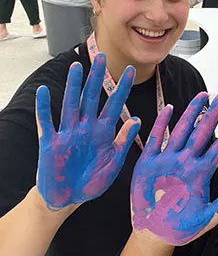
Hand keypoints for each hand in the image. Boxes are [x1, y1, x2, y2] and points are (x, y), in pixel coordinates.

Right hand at [36, 54, 140, 209]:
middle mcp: (86, 128)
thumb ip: (123, 142)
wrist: (69, 199)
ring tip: (76, 67)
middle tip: (102, 56)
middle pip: (92, 97)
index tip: (131, 70)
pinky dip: (44, 108)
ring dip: (73, 86)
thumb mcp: (113, 163)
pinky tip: (43, 92)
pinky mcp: (51, 143)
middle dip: (97, 78)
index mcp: (104, 133)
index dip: (123, 88)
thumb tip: (137, 119)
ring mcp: (68, 133)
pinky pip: (47, 123)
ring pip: (71, 104)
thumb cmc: (92, 182)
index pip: (115, 105)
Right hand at [131, 89, 217, 245]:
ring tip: (203, 95)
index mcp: (201, 173)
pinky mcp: (149, 163)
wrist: (153, 233)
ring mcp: (168, 160)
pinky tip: (168, 109)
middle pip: (203, 131)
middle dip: (215, 112)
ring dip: (192, 113)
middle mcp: (187, 162)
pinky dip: (161, 125)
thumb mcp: (206, 219)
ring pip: (182, 130)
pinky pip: (156, 140)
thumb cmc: (180, 228)